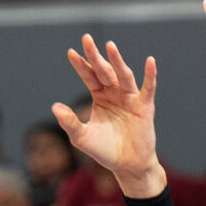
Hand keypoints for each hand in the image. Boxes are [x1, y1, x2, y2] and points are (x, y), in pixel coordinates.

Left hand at [56, 34, 163, 193]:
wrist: (127, 166)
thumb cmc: (105, 151)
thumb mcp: (82, 137)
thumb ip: (69, 122)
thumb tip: (55, 107)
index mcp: (100, 97)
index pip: (89, 76)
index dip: (81, 65)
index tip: (71, 52)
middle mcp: (115, 93)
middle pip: (104, 70)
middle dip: (96, 56)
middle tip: (87, 39)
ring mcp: (130, 98)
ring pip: (123, 75)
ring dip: (117, 61)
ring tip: (110, 46)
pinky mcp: (144, 107)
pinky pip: (148, 88)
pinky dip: (150, 75)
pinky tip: (150, 62)